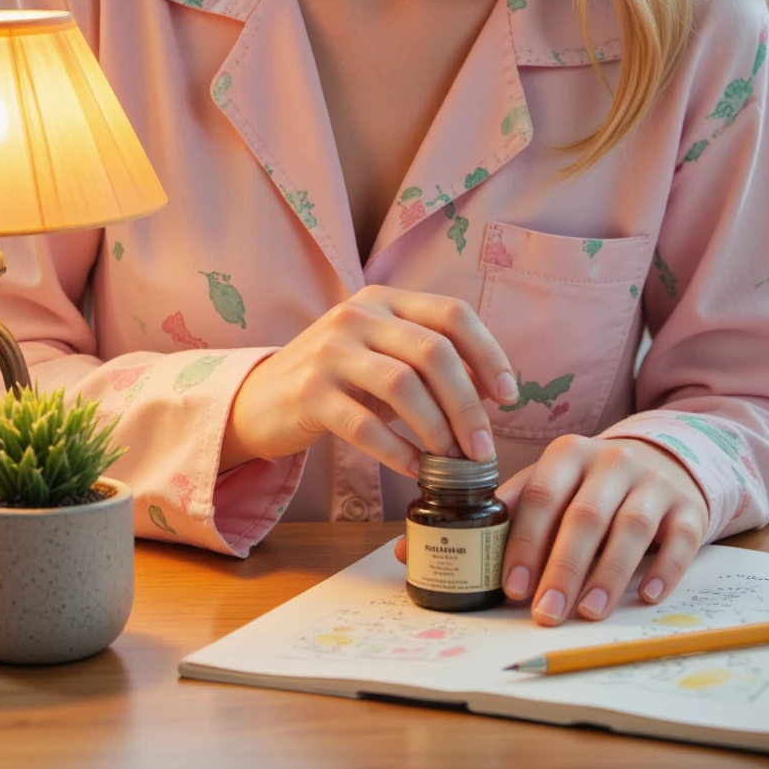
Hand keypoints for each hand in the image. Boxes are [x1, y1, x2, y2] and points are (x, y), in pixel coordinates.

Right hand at [220, 285, 517, 477]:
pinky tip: (413, 469)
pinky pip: (364, 424)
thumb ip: (428, 363)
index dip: (489, 353)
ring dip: (437, 429)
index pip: (452, 313)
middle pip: (433, 351)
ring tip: (452, 462)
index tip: (508, 396)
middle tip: (484, 447)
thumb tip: (491, 393)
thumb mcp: (382, 356)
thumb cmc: (338, 381)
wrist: (260, 400)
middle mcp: (358, 315)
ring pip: (402, 384)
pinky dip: (396, 450)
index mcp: (384, 299)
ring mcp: (330, 351)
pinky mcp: (308, 392)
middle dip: (468, 403)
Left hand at [393, 434, 708, 623]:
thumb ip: (494, 518)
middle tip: (544, 616)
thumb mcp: (545, 488)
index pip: (539, 495)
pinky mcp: (688, 506)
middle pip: (583, 517)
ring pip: (630, 528)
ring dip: (608, 574)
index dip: (522, 542)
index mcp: (567, 454)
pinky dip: (665, 570)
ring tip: (588, 614)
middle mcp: (610, 461)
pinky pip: (680, 538)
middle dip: (561, 569)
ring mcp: (652, 482)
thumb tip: (410, 551)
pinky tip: (648, 598)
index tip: (508, 586)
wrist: (662, 462)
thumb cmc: (587, 487)